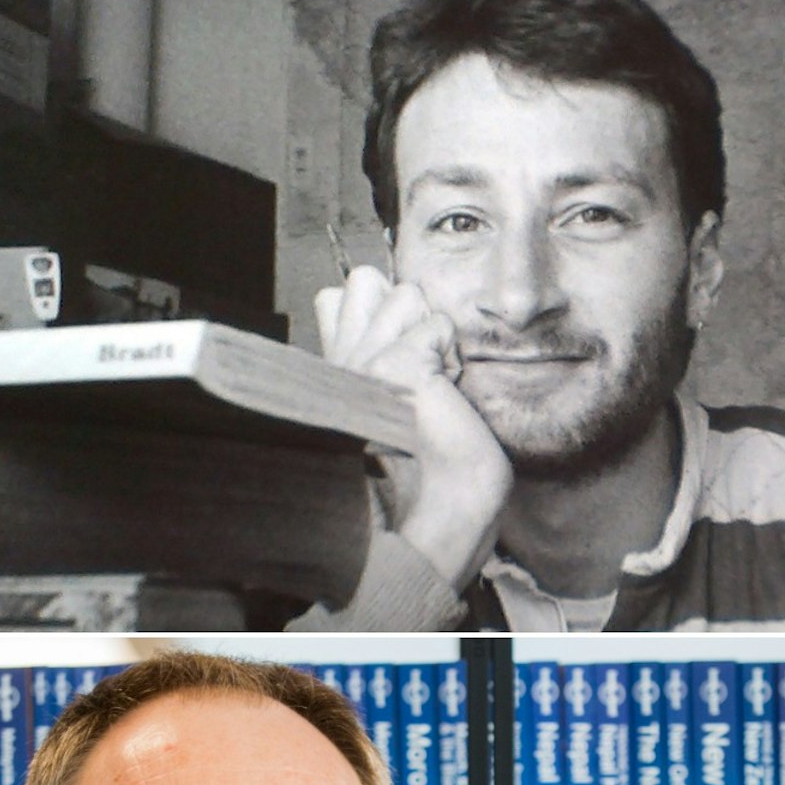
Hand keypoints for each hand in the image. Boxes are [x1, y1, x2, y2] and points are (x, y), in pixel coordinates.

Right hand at [316, 266, 511, 593]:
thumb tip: (396, 306)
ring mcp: (361, 362)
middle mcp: (337, 364)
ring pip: (405, 293)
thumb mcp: (396, 396)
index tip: (403, 366)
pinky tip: (448, 393)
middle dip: (403, 310)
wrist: (447, 503)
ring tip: (435, 382)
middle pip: (363, 280)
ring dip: (432, 332)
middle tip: (419, 367)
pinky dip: (453, 355)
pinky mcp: (395, 365)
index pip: (335, 297)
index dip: (380, 315)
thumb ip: (384, 351)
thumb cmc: (432, 459)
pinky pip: (439, 324)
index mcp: (331, 372)